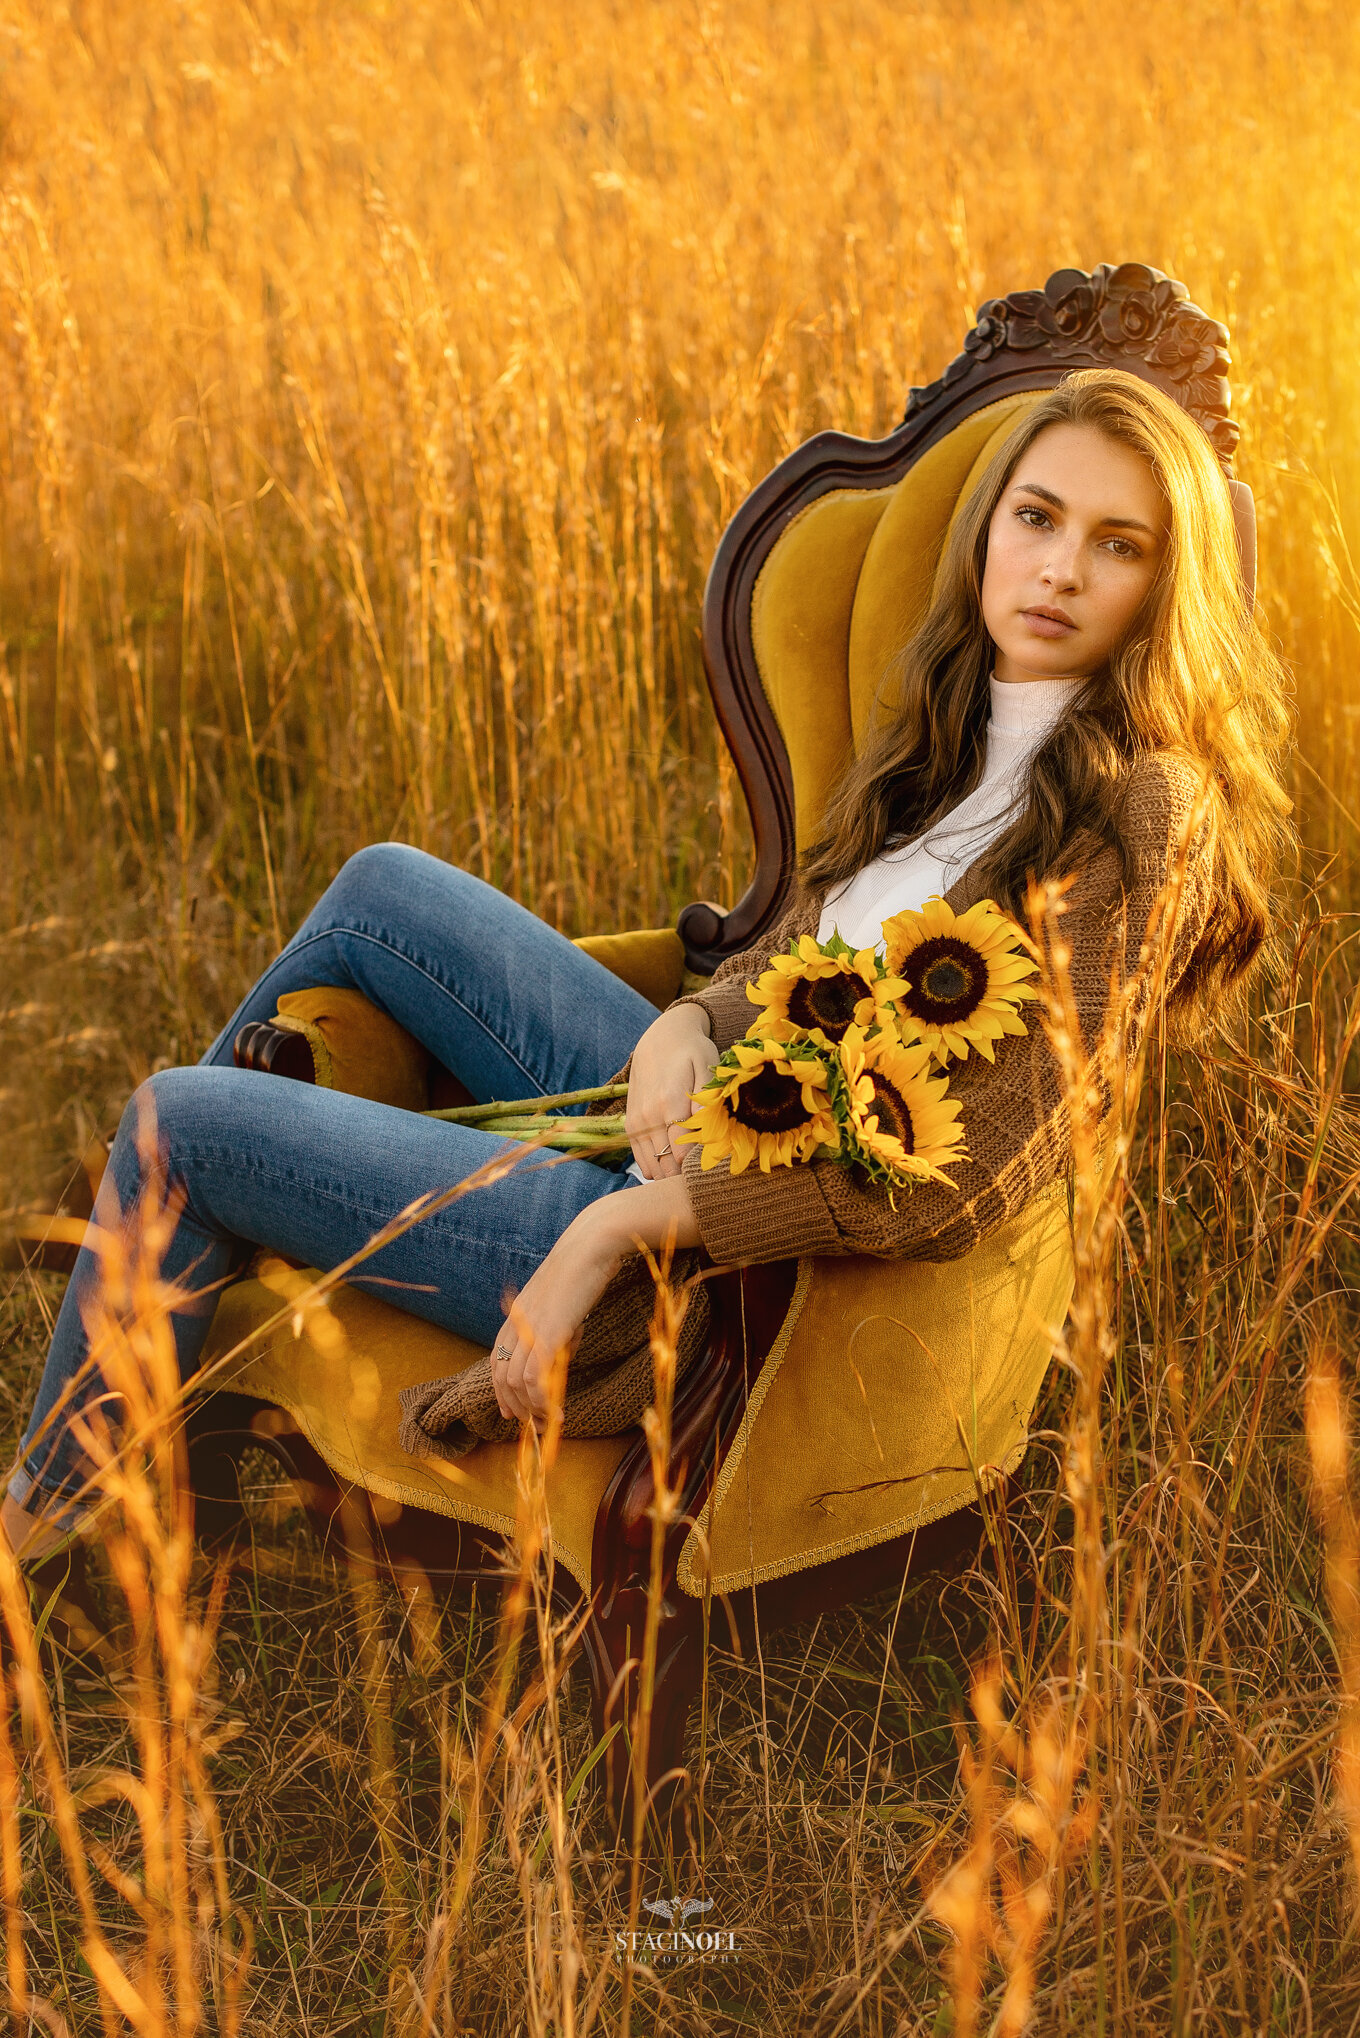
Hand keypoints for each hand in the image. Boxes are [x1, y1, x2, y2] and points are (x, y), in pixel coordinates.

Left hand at [490, 1201, 623, 1425]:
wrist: (592, 1245)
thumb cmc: (583, 1268)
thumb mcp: (562, 1301)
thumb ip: (556, 1326)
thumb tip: (561, 1351)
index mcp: (517, 1314)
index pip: (497, 1360)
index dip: (501, 1389)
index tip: (512, 1411)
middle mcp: (517, 1323)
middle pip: (501, 1375)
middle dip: (513, 1405)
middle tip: (530, 1425)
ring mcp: (530, 1328)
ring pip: (516, 1382)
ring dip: (530, 1408)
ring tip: (547, 1421)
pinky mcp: (548, 1333)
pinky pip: (535, 1377)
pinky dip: (543, 1401)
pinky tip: (556, 1411)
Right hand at [624, 1003, 716, 1179]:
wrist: (661, 1038)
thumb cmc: (692, 1052)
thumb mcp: (706, 1067)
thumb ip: (706, 1100)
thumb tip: (706, 1131)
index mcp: (670, 1104)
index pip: (683, 1155)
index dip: (700, 1169)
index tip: (716, 1170)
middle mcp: (649, 1117)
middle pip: (667, 1166)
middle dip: (686, 1178)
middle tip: (707, 1178)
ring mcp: (637, 1122)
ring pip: (652, 1166)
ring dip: (670, 1176)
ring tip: (692, 1174)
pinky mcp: (630, 1124)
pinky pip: (640, 1158)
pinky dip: (656, 1168)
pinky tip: (673, 1166)